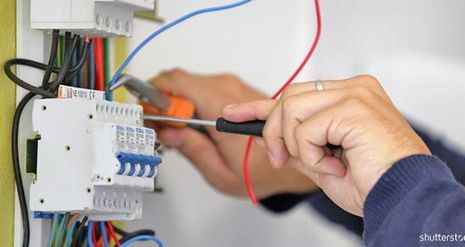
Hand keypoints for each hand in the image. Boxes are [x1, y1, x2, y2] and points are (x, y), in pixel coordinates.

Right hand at [148, 69, 315, 197]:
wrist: (293, 158)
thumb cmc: (264, 170)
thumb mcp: (221, 172)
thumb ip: (192, 149)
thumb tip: (169, 131)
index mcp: (221, 110)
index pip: (177, 83)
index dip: (154, 95)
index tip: (146, 112)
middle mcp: (229, 91)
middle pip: (180, 80)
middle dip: (162, 100)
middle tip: (157, 123)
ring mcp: (234, 87)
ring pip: (190, 82)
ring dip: (176, 101)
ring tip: (174, 127)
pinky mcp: (236, 90)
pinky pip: (204, 87)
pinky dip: (190, 100)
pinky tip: (191, 122)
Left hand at [223, 75, 430, 214]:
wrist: (404, 198)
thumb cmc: (374, 182)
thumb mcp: (322, 162)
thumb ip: (298, 144)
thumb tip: (270, 138)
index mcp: (349, 97)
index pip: (295, 95)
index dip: (260, 106)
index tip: (234, 113)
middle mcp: (353, 89)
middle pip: (288, 97)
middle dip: (274, 131)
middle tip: (282, 159)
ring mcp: (354, 94)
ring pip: (291, 109)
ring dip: (296, 145)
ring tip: (321, 164)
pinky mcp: (353, 107)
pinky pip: (306, 129)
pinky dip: (311, 155)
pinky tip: (335, 165)